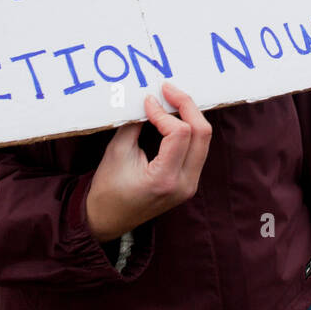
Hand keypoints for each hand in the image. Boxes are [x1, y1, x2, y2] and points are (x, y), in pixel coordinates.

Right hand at [84, 82, 211, 242]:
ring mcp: (190, 184)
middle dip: (187, 105)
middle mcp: (184, 184)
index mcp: (165, 179)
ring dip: (190, 116)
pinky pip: (197, 148)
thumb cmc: (107, 189)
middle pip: (202, 134)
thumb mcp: (117, 152)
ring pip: (204, 140)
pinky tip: (175, 116)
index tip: (148, 101)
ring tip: (171, 99)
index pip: (180, 134)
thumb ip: (135, 124)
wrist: (107, 220)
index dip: (164, 112)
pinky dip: (189, 129)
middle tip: (168, 89)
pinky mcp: (189, 182)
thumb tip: (150, 100)